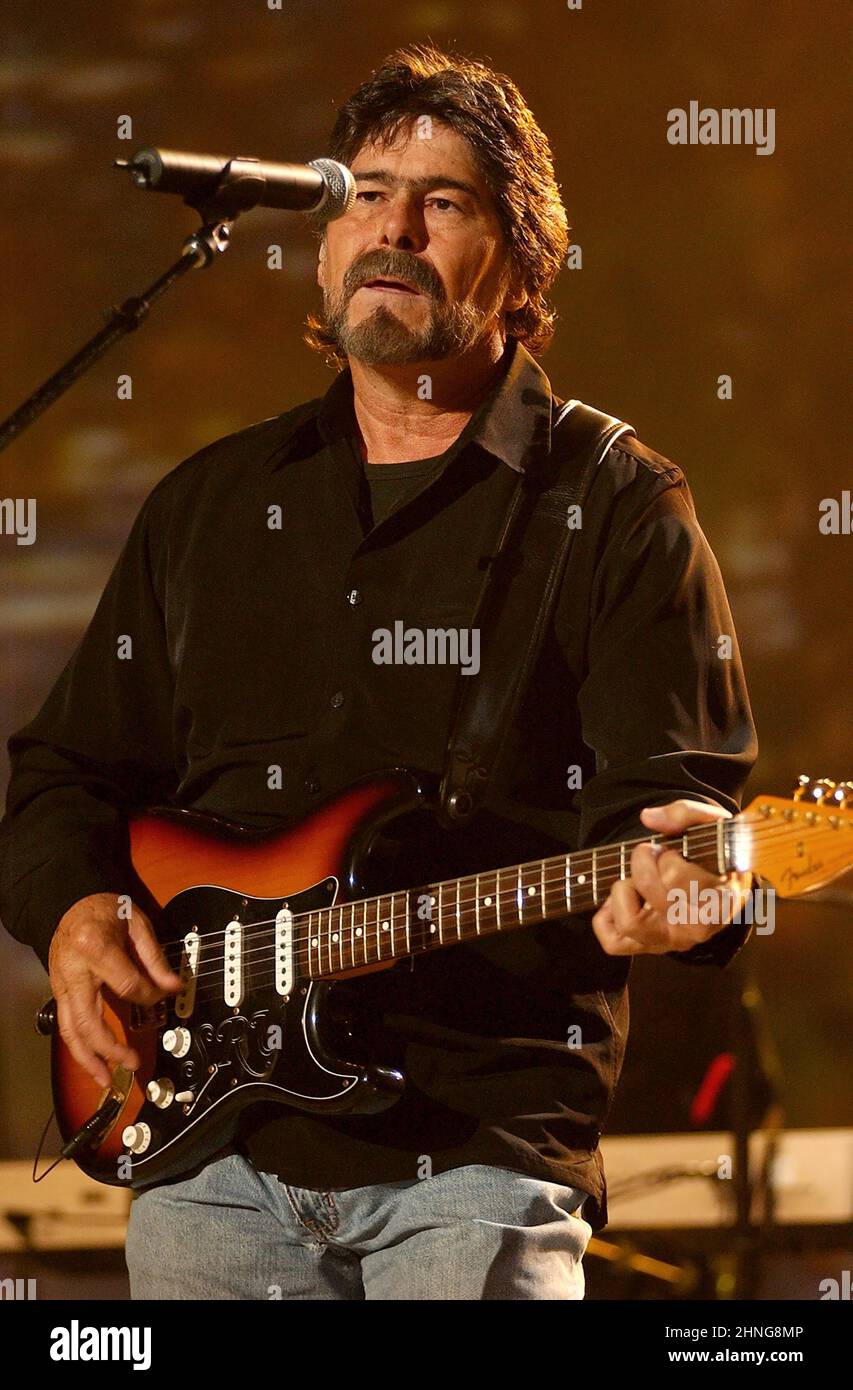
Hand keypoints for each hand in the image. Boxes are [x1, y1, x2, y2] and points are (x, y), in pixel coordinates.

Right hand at [49, 893, 181, 1087]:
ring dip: (88, 1059)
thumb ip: (155, 958)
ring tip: (106, 1080)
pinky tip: (94, 1063)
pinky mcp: (59, 992)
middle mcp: (73, 971)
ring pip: (69, 1030)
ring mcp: (61, 984)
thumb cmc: (106, 911)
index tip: (163, 995)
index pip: (126, 984)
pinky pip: (66, 1026)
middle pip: (87, 1019)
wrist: (72, 903)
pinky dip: (80, 1048)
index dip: (149, 995)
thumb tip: (175, 986)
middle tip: (131, 1063)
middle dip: (109, 1047)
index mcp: (93, 947)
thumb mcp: (137, 924)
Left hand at [591, 800, 751, 956]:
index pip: (676, 875)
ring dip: (623, 891)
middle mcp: (697, 929)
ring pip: (629, 923)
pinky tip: (626, 898)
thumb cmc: (714, 854)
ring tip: (637, 881)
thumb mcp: (710, 824)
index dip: (667, 856)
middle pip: (650, 892)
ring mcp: (671, 941)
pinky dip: (606, 917)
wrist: (718, 885)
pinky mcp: (649, 948)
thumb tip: (649, 818)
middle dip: (643, 863)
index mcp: (720, 900)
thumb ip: (684, 813)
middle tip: (651, 856)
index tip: (673, 851)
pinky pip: (613, 943)